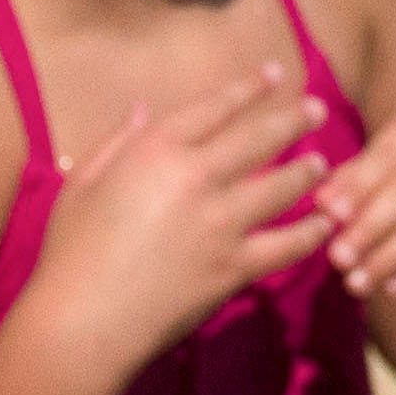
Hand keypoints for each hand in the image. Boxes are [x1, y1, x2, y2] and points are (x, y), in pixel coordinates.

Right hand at [22, 68, 338, 374]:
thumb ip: (115, 141)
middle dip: (292, 120)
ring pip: (281, 187)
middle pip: (258, 139)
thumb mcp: (80, 184)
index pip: (214, 108)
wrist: (85, 321)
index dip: (248, 87)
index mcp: (156, 152)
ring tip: (323, 163)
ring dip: (307, 172)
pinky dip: (310, 233)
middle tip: (317, 109)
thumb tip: (143, 109)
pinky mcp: (235, 267)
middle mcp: (196, 179)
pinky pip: (286, 246)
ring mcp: (221, 224)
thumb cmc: (71, 253)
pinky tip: (324, 224)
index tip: (274, 73)